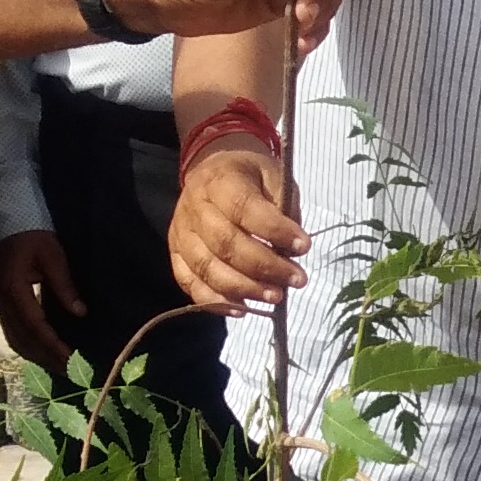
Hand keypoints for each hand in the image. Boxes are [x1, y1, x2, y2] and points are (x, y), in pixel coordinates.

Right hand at [0, 230, 82, 363]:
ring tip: (59, 365)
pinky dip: (29, 345)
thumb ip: (65, 285)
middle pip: (22, 339)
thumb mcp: (53, 255)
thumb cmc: (33, 234)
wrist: (9, 220)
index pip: (34, 325)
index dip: (52, 345)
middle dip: (45, 357)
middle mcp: (2, 300)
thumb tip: (80, 313)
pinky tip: (44, 351)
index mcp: (13, 288)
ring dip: (36, 355)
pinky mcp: (2, 303)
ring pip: (15, 339)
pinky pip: (13, 331)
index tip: (71, 358)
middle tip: (70, 370)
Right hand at [169, 142, 305, 313]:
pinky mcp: (175, 254)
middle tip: (296, 280)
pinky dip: (215, 301)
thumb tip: (293, 251)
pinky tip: (242, 308)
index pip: (244, 208)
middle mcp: (194, 207)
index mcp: (220, 180)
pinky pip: (190, 283)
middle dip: (264, 267)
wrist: (212, 171)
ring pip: (207, 268)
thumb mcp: (274, 176)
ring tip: (275, 297)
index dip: (274, 230)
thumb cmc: (250, 177)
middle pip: (225, 244)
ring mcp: (180, 232)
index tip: (304, 246)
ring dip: (243, 288)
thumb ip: (284, 209)